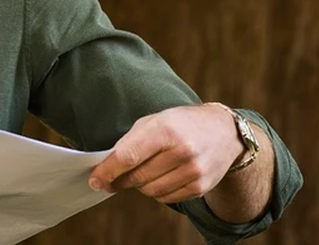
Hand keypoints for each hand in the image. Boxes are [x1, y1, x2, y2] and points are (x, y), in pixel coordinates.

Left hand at [88, 103, 244, 203]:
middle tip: (111, 180)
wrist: (224, 132)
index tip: (94, 180)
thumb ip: (131, 141)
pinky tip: (159, 178)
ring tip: (141, 173)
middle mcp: (181, 151)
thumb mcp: (154, 120)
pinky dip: (156, 191)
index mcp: (165, 129)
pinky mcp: (201, 186)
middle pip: (137, 176)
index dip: (108, 171)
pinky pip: (166, 198)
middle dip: (120, 180)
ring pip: (150, 191)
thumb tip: (107, 166)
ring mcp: (193, 170)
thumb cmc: (181, 123)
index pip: (128, 156)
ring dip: (139, 186)